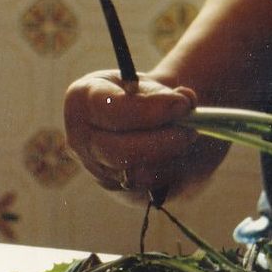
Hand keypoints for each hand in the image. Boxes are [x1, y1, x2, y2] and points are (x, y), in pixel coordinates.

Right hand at [63, 71, 224, 201]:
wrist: (134, 118)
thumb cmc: (138, 95)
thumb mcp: (146, 84)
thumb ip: (165, 93)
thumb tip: (186, 102)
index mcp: (80, 101)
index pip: (112, 111)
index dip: (151, 111)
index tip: (183, 105)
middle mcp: (80, 139)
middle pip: (122, 151)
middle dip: (163, 141)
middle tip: (192, 130)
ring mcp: (94, 168)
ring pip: (137, 173)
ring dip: (168, 157)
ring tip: (185, 136)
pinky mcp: (114, 187)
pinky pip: (146, 186)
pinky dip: (168, 170)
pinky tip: (176, 153)